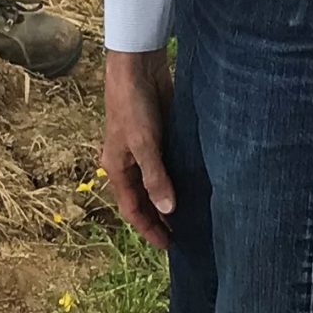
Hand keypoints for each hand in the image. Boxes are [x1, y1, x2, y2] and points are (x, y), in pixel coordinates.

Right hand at [102, 49, 176, 252]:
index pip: (131, 209)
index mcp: (117, 167)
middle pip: (143, 200)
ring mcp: (145, 150)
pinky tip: (195, 186)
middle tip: (184, 236)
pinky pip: (169, 165)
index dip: (149, 229)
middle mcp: (129, 163)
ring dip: (170, 200)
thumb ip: (156, 177)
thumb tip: (169, 210)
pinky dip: (179, 179)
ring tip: (193, 217)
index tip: (169, 246)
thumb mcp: (144, 143)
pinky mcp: (160, 137)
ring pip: (157, 184)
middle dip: (160, 219)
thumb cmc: (133, 105)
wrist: (138, 66)